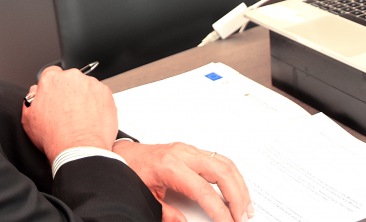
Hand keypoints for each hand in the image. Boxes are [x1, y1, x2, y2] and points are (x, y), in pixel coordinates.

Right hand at [21, 66, 117, 163]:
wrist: (79, 149)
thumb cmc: (55, 137)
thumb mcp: (28, 119)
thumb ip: (32, 98)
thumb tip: (37, 92)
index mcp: (51, 79)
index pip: (51, 74)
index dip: (53, 87)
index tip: (55, 96)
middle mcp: (72, 77)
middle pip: (70, 80)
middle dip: (69, 93)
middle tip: (68, 112)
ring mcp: (91, 84)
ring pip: (86, 87)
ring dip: (84, 98)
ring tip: (80, 119)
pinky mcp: (105, 93)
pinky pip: (100, 96)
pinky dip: (97, 105)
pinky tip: (91, 120)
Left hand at [112, 140, 252, 221]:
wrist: (120, 154)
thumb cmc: (130, 170)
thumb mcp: (146, 197)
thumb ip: (166, 213)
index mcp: (170, 166)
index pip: (204, 191)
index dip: (220, 211)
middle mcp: (183, 154)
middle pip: (222, 172)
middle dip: (238, 197)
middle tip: (243, 217)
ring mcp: (188, 150)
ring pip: (225, 163)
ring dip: (239, 185)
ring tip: (245, 207)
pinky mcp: (191, 151)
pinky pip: (219, 160)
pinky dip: (232, 176)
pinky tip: (236, 189)